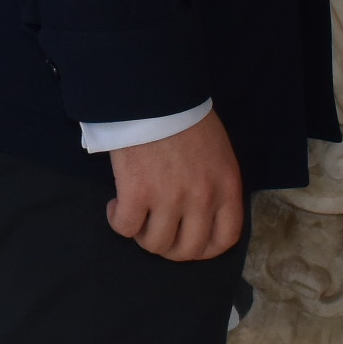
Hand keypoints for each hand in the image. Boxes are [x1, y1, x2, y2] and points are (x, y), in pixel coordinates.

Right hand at [106, 110, 244, 261]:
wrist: (154, 94)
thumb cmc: (186, 117)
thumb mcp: (218, 152)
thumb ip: (215, 184)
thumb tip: (200, 212)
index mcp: (226, 187)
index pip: (224, 239)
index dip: (204, 249)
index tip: (189, 243)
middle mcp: (202, 199)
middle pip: (187, 250)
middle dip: (170, 248)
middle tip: (157, 232)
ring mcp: (169, 198)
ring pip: (155, 244)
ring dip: (142, 235)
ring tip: (136, 216)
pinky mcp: (136, 193)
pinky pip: (126, 227)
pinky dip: (118, 221)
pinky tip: (116, 205)